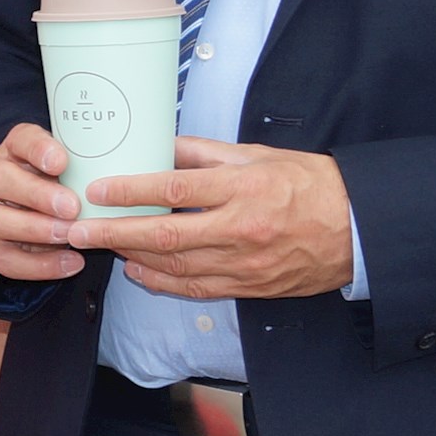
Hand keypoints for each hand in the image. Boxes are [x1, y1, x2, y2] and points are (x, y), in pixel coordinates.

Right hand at [0, 123, 86, 282]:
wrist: (51, 212)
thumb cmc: (69, 184)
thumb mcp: (79, 165)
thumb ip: (92, 162)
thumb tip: (130, 159)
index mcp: (17, 148)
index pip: (21, 139)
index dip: (38, 150)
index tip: (61, 163)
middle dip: (37, 195)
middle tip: (72, 207)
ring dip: (33, 229)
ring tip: (69, 235)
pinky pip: (4, 258)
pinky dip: (38, 265)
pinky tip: (72, 261)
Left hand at [69, 137, 353, 297]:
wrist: (358, 229)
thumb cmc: (309, 184)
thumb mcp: (257, 155)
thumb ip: (204, 153)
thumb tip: (158, 147)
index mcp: (243, 188)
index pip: (175, 187)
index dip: (131, 190)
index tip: (97, 189)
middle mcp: (241, 228)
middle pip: (165, 234)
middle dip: (114, 232)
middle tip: (76, 230)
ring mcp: (245, 263)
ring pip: (175, 266)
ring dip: (132, 256)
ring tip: (100, 245)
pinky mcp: (250, 287)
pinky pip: (196, 289)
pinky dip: (161, 282)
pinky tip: (137, 270)